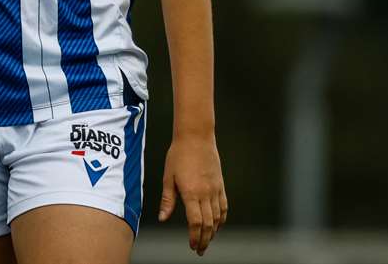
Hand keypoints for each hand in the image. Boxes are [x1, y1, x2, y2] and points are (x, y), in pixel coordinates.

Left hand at [159, 132, 227, 254]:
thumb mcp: (168, 177)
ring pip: (218, 217)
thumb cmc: (179, 154)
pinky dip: (222, 218)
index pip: (196, 222)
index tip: (192, 245)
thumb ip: (167, 199)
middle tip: (200, 249)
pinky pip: (224, 206)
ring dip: (214, 232)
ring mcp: (215, 189)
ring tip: (207, 240)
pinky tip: (218, 225)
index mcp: (191, 192)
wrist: (196, 137)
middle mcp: (206, 193)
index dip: (195, 236)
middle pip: (209, 224)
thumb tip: (163, 217)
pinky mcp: (220, 184)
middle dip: (205, 239)